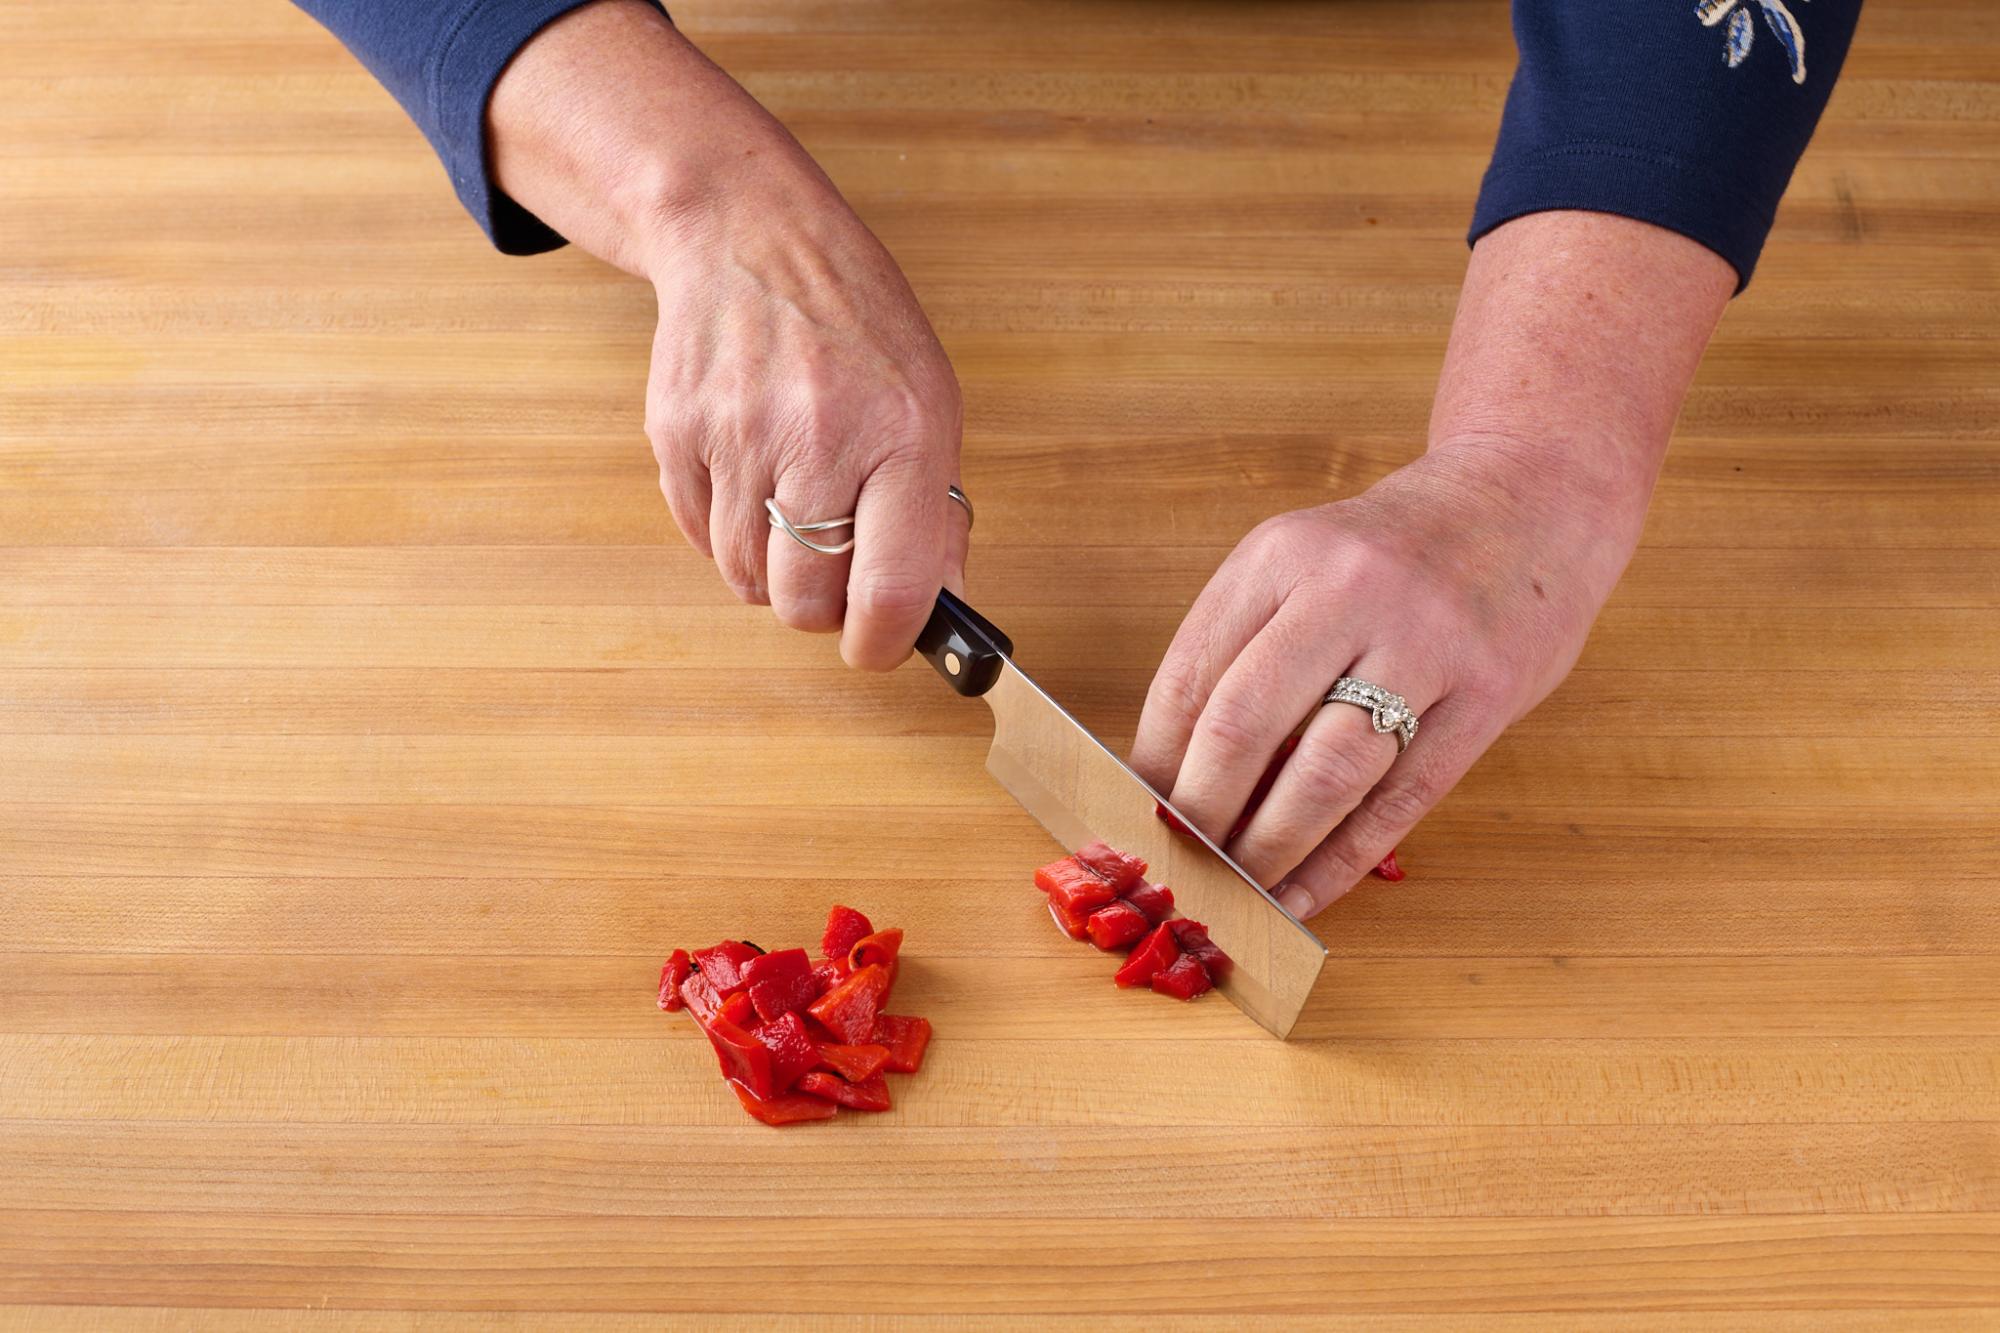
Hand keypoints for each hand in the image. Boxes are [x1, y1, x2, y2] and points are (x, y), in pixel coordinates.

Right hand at [640, 163, 967, 669]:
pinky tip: (751, 478)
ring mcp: (738, 437)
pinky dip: (726, 532)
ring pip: (746, 579)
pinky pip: (699, 537)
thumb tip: (939, 607)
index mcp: (901, 435)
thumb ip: (936, 512)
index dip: (882, 642)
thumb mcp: (929, 402)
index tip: (879, 646)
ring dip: (772, 570)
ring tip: (793, 509)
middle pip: (804, 602)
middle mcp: (818, 439)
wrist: (750, 238)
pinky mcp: (677, 434)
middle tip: (835, 572)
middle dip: (822, 608)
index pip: (890, 588)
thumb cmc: (854, 324)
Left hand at [1130, 441, 1645, 917]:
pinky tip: (1303, 895)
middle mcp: (1349, 590)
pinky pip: (1399, 801)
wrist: (1531, 500)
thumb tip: (1170, 773)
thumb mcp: (1304, 564)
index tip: (1132, 816)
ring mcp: (1426, 644)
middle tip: (1177, 864)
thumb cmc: (1396, 552)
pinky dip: (1340, 862)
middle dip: (1198, 813)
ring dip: (1267, 849)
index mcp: (1283, 554)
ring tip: (1235, 890)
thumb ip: (1243, 649)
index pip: (1191, 675)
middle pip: (1244, 725)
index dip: (1153, 761)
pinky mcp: (1486, 698)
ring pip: (1324, 773)